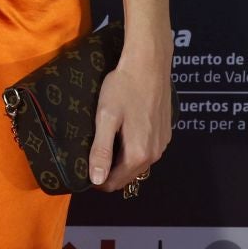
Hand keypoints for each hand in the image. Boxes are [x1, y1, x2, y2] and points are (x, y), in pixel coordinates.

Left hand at [88, 41, 172, 191]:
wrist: (149, 65)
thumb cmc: (123, 88)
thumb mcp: (106, 118)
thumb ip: (101, 150)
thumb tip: (96, 181)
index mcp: (138, 154)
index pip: (113, 183)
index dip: (96, 180)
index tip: (82, 167)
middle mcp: (154, 155)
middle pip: (127, 176)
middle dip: (107, 171)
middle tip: (90, 153)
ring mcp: (162, 145)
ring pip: (137, 165)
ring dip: (120, 160)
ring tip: (104, 141)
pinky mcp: (165, 134)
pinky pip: (147, 151)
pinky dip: (133, 149)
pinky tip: (122, 133)